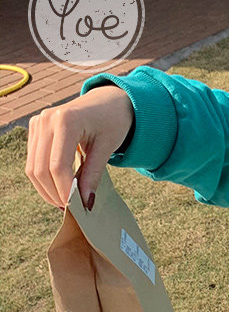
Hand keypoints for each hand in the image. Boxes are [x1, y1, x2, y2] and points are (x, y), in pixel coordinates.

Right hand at [26, 84, 133, 208]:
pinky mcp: (35, 128)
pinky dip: (44, 178)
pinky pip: (34, 160)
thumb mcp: (107, 148)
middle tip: (70, 210)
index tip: (77, 208)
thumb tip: (85, 202)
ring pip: (32, 167)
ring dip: (46, 189)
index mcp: (66, 121)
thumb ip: (94, 174)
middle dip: (54, 193)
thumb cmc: (112, 122)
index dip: (65, 190)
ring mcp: (37, 123)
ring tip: (64, 203)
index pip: (58, 166)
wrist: (108, 101)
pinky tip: (58, 188)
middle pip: (40, 168)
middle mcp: (46, 120)